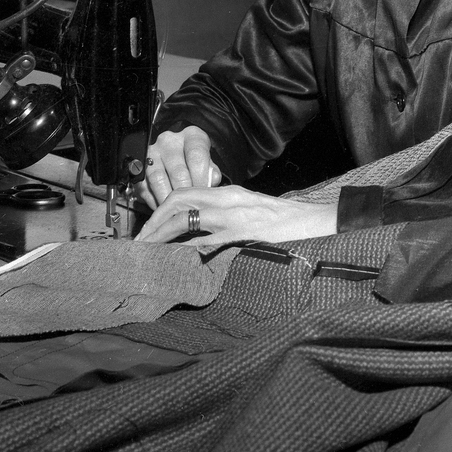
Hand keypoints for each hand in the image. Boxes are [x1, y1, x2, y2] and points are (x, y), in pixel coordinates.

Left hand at [133, 185, 338, 245]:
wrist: (312, 221)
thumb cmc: (283, 220)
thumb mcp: (250, 211)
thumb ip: (225, 217)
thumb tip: (199, 237)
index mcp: (228, 193)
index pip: (184, 194)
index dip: (160, 211)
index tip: (147, 231)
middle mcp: (227, 199)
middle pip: (178, 201)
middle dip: (154, 221)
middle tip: (140, 242)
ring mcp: (234, 215)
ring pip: (187, 217)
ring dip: (163, 234)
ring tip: (149, 251)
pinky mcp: (243, 232)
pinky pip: (209, 239)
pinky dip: (191, 248)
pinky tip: (180, 258)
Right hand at [136, 125, 222, 210]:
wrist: (175, 162)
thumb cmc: (196, 164)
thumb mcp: (208, 163)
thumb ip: (211, 173)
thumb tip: (209, 183)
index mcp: (191, 136)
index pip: (196, 154)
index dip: (200, 177)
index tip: (202, 193)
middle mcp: (169, 141)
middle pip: (177, 170)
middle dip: (184, 193)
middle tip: (189, 206)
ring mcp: (152, 154)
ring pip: (158, 179)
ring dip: (168, 199)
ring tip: (176, 211)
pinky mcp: (138, 168)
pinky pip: (144, 188)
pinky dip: (154, 201)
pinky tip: (163, 208)